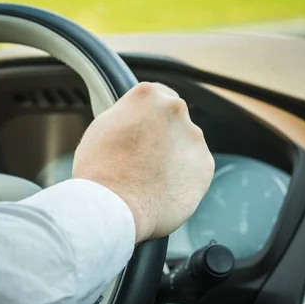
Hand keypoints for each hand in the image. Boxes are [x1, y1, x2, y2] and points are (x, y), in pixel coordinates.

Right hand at [72, 82, 213, 242]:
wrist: (113, 208)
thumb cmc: (99, 170)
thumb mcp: (103, 127)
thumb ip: (128, 114)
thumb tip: (137, 117)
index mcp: (149, 95)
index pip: (158, 96)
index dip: (149, 117)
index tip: (144, 130)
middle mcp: (176, 109)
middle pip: (173, 120)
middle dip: (163, 136)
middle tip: (142, 159)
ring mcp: (194, 137)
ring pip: (186, 144)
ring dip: (174, 157)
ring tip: (150, 180)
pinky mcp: (205, 165)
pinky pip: (195, 168)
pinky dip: (184, 178)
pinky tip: (163, 189)